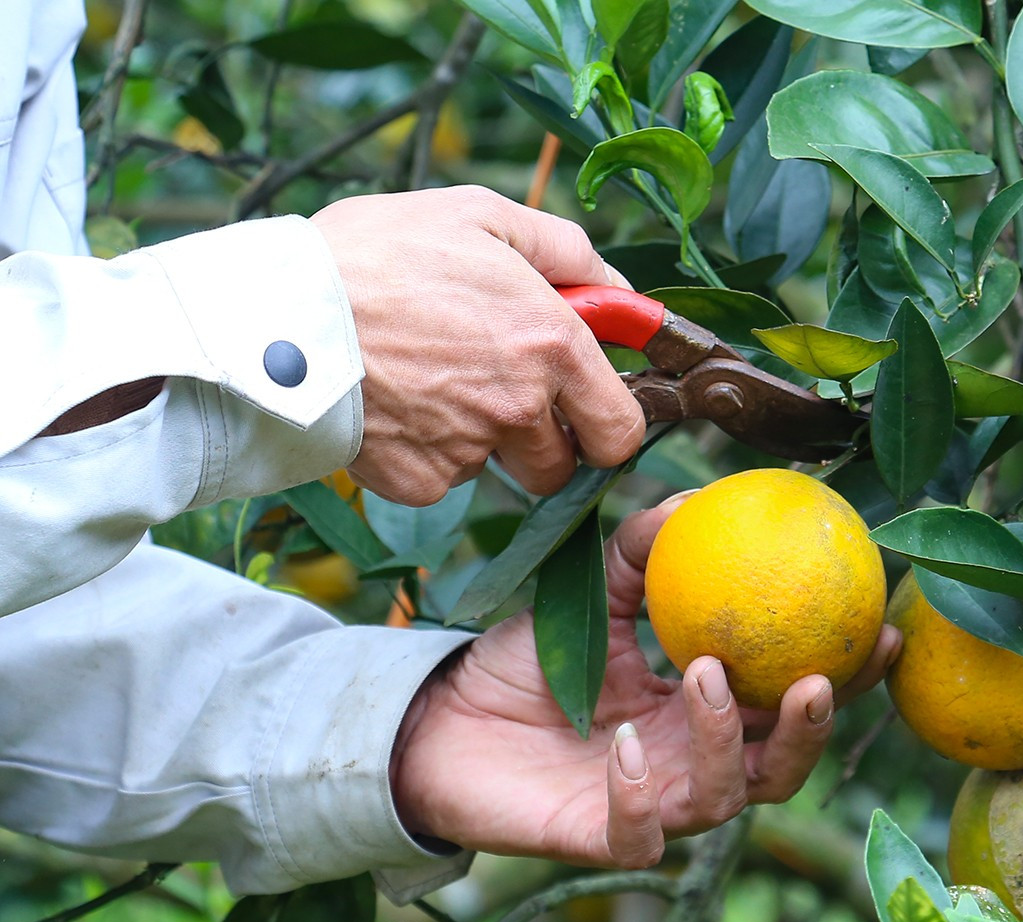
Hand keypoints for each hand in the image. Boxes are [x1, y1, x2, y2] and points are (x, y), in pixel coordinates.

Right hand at [311, 186, 644, 504]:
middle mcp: (520, 407)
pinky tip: (395, 403)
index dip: (606, 421)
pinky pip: (441, 478)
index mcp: (553, 345)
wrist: (278, 311)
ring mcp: (469, 450)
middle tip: (500, 390)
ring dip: (481, 440)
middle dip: (543, 439)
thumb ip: (565, 250)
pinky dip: (426, 452)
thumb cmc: (377, 252)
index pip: (620, 430)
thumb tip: (618, 290)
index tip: (585, 405)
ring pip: (497, 467)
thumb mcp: (480, 214)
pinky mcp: (418, 480)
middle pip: (562, 464)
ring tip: (430, 380)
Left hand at [389, 494, 902, 866]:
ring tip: (707, 677)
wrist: (439, 723)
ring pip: (723, 798)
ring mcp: (653, 806)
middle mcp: (690, 764)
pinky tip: (621, 746)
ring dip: (725, 740)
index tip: (882, 628)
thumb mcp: (587, 599)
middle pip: (780, 765)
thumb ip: (638, 555)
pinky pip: (641, 835)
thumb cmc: (521, 665)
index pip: (790, 700)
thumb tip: (694, 498)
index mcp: (703, 712)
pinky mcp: (601, 841)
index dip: (846, 676)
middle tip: (818, 676)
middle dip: (811, 729)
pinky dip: (639, 796)